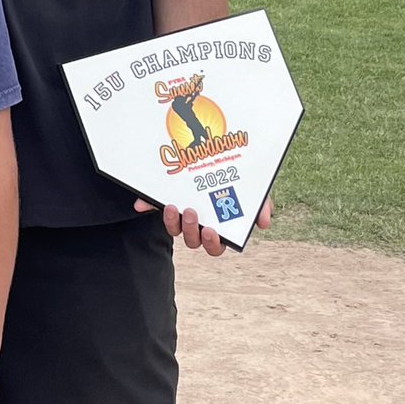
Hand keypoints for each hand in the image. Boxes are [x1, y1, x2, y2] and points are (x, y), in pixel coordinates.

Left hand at [133, 195, 272, 256]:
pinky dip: (146, 206)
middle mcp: (199, 225)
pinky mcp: (166, 201)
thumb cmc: (239, 183)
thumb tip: (264, 224)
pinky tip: (141, 205)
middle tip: (191, 214)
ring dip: (172, 222)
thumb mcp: (253, 192)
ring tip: (174, 207)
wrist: (216, 157)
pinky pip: (153, 207)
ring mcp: (182, 214)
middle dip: (190, 231)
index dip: (212, 242)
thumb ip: (262, 206)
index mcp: (220, 228)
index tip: (211, 230)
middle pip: (193, 240)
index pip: (215, 246)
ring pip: (174, 229)